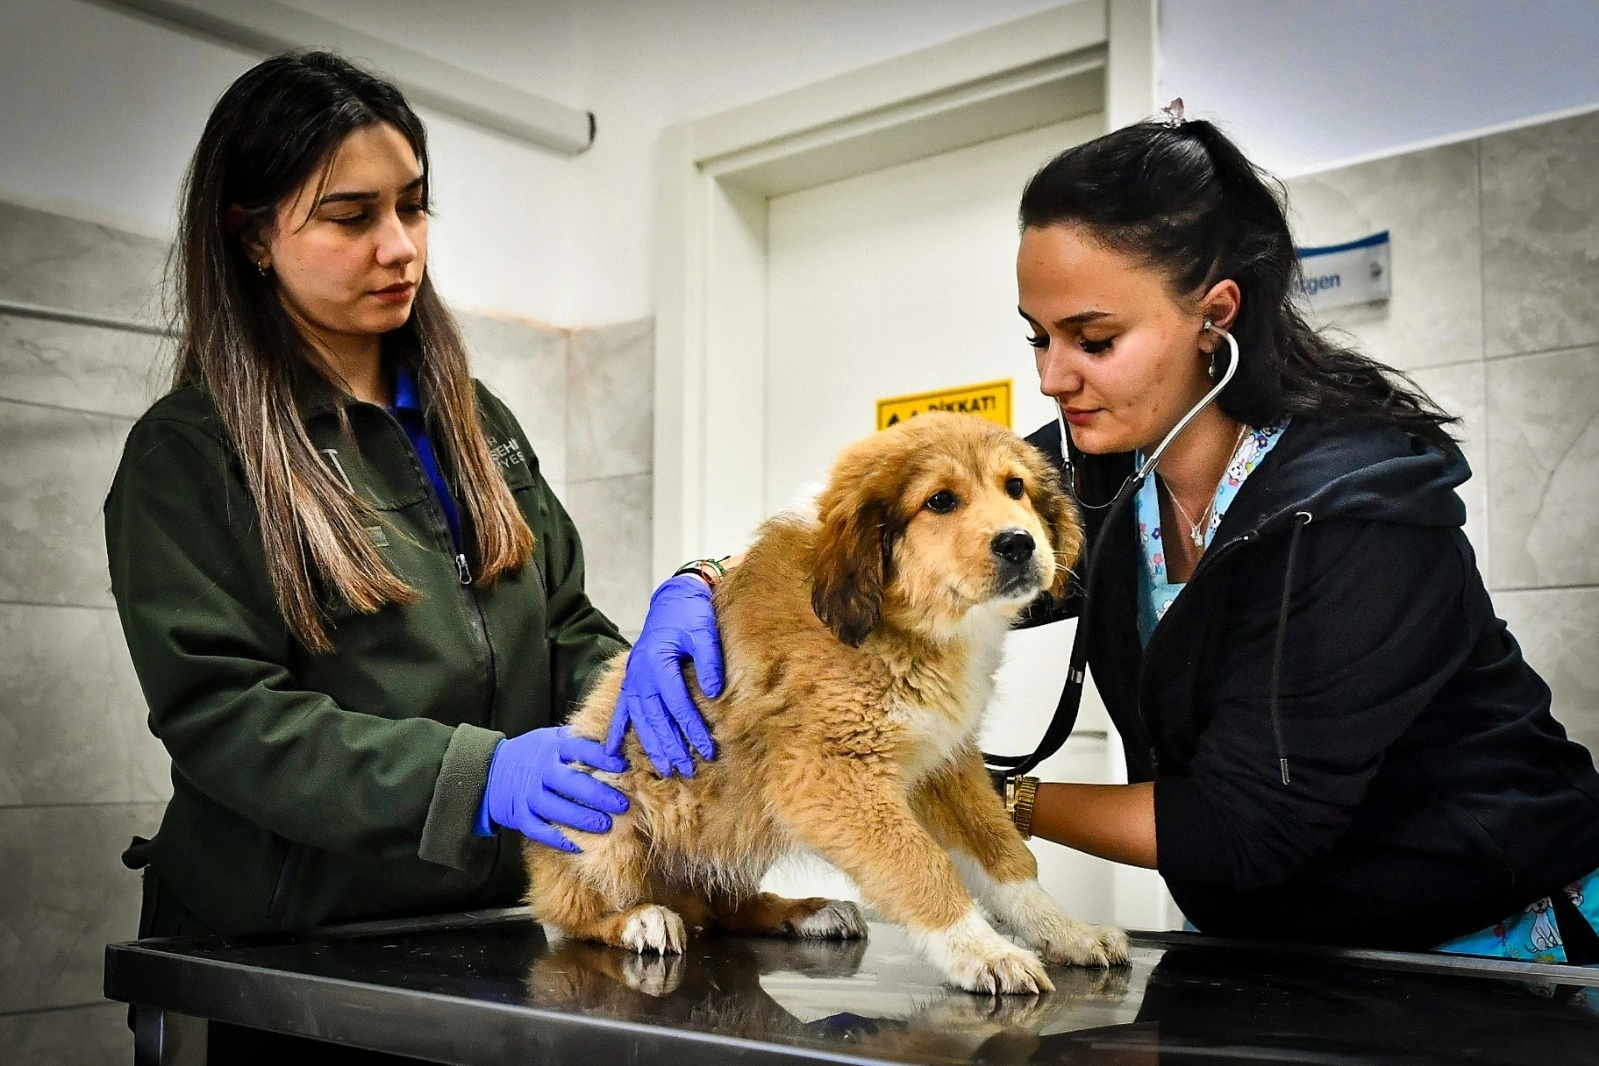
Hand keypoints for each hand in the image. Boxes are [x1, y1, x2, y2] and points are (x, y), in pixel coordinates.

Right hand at [476, 727, 628, 852]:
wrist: (493, 771)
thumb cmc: (534, 754)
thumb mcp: (552, 738)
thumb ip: (578, 740)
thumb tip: (615, 739)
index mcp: (552, 748)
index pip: (579, 749)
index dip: (601, 757)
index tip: (622, 765)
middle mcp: (540, 771)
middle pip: (570, 782)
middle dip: (597, 794)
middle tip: (622, 804)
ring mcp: (528, 795)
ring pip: (556, 808)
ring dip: (582, 818)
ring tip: (606, 825)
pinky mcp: (520, 816)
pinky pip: (539, 830)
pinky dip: (558, 839)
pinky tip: (579, 845)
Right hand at [605, 574, 723, 775]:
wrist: (673, 599)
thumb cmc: (691, 614)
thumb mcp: (704, 632)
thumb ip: (709, 662)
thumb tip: (713, 692)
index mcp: (657, 661)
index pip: (678, 704)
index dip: (693, 730)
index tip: (709, 751)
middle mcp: (640, 674)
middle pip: (656, 719)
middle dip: (672, 747)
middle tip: (686, 771)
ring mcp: (633, 678)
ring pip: (640, 720)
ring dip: (651, 746)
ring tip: (664, 769)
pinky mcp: (632, 680)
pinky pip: (622, 710)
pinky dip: (616, 732)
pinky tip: (612, 753)